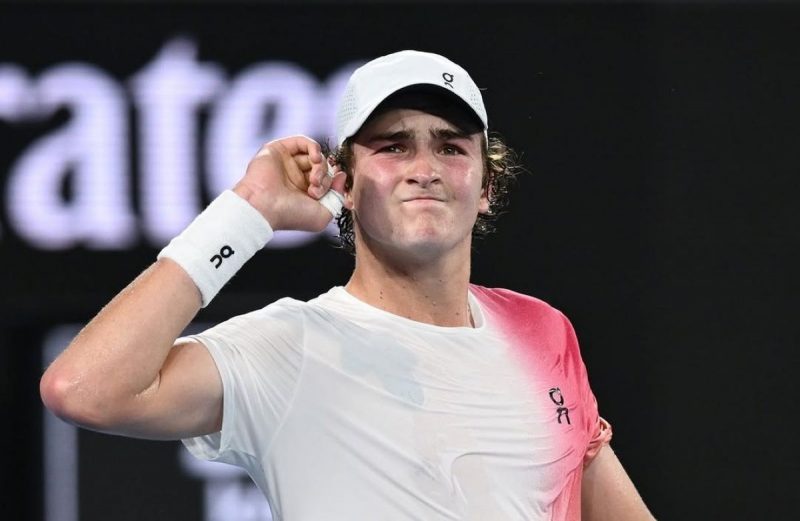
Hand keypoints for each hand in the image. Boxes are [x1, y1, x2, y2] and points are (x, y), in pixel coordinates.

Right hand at [232, 135, 346, 230]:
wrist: (263, 207)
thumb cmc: (290, 215)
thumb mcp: (322, 215)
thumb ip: (336, 197)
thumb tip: (341, 175)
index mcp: (305, 192)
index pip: (328, 180)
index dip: (333, 184)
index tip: (329, 192)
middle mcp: (297, 177)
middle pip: (323, 167)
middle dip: (325, 177)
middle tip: (316, 188)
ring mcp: (288, 163)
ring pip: (315, 155)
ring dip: (320, 165)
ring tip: (314, 179)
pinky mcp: (279, 149)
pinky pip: (303, 141)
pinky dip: (314, 147)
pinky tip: (315, 158)